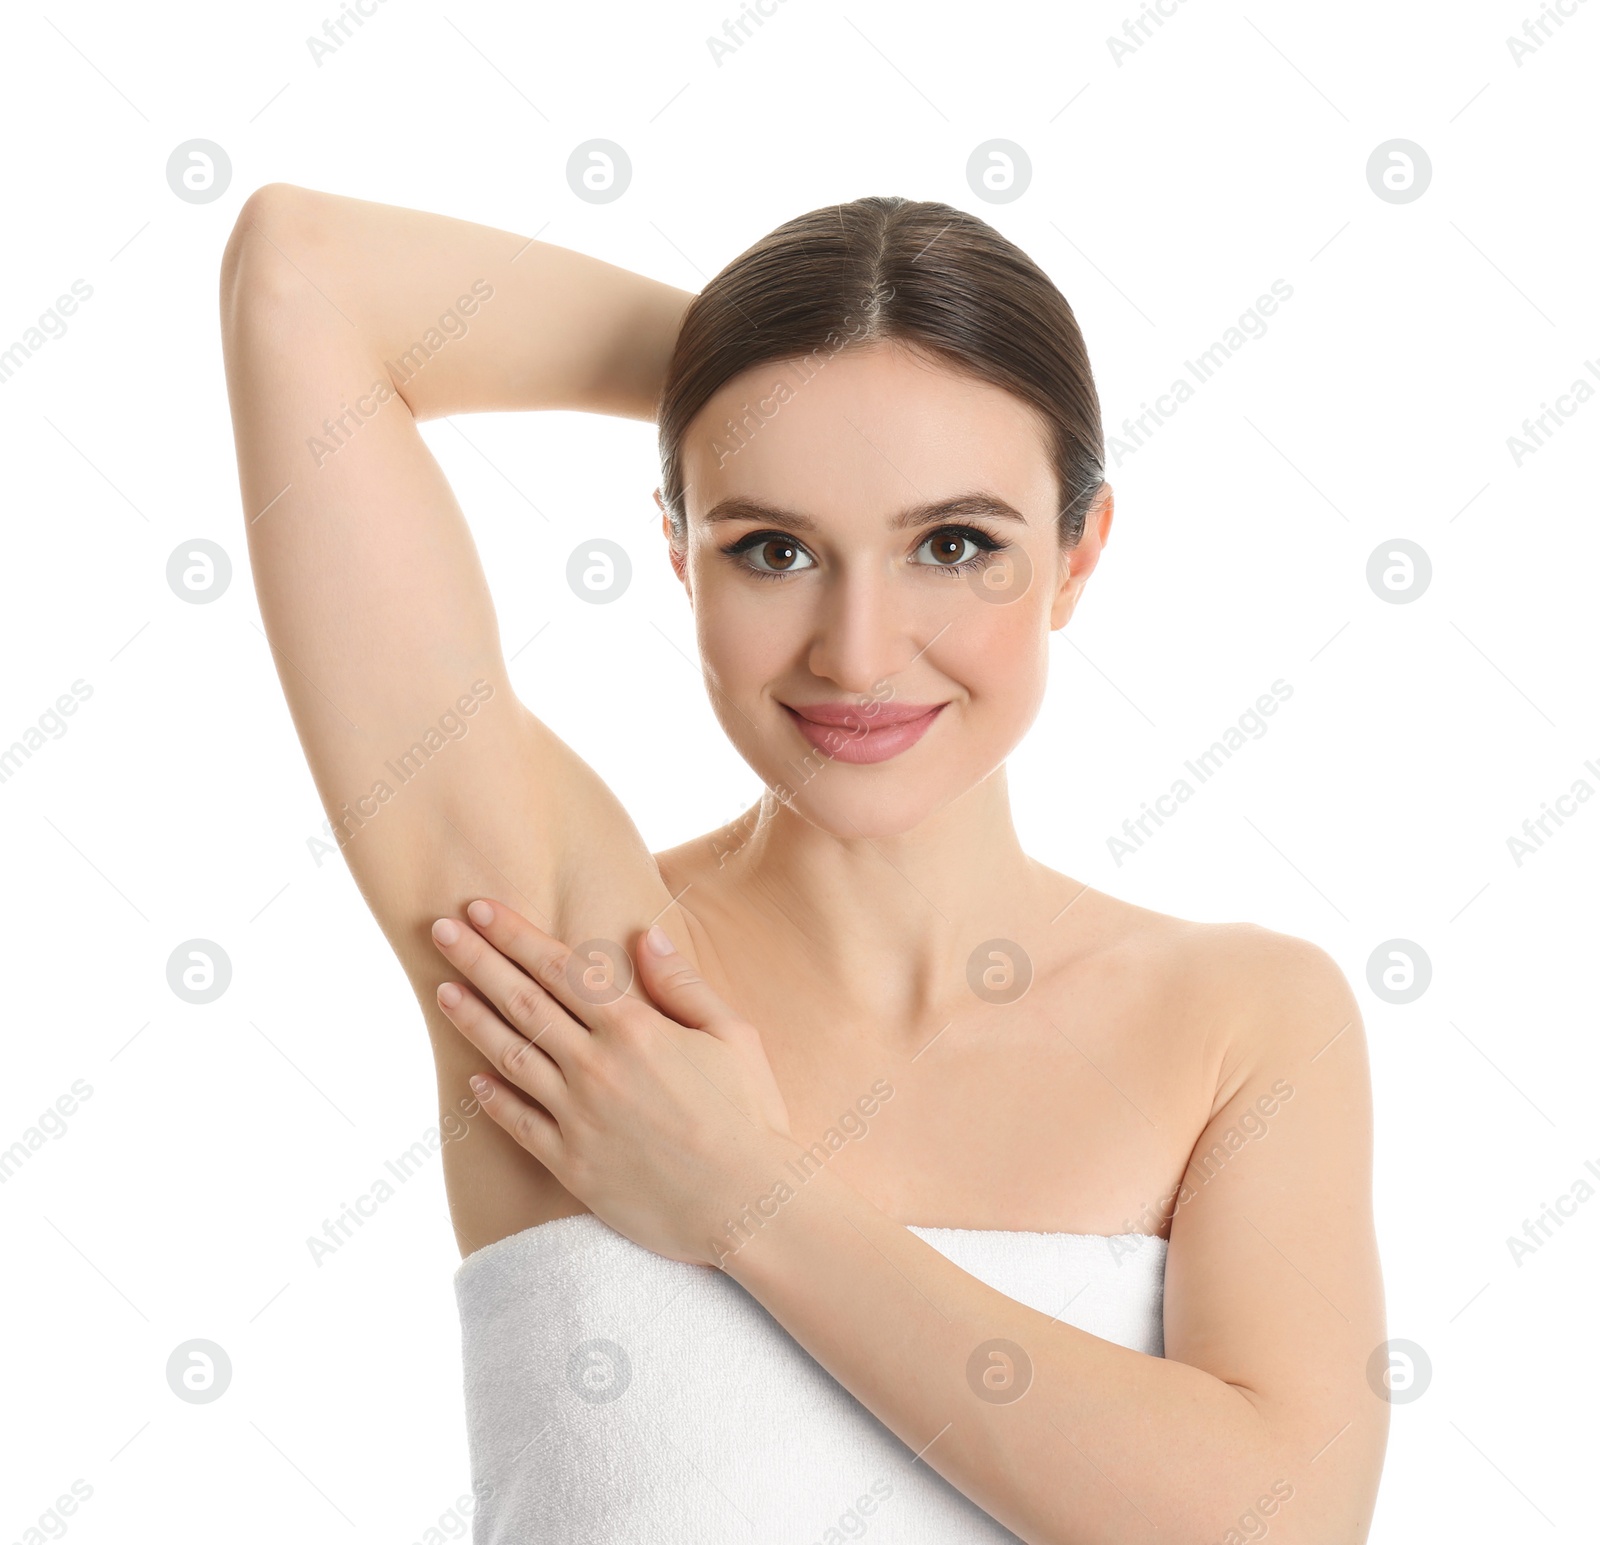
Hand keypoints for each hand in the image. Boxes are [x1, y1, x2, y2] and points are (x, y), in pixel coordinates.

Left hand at [430, 899, 795, 1267]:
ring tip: (442, 989)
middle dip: (478, 960)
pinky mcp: (572, 1165)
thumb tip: (644, 934)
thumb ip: (683, 984)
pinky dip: (493, 1100)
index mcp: (636, 1029)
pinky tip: (474, 1078)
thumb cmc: (750, 1116)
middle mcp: (597, 1067)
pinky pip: (519, 1125)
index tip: (482, 908)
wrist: (748, 1206)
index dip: (517, 935)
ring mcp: (579, 1118)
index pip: (562, 968)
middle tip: (441, 929)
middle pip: (523, 1002)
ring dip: (472, 1019)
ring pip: (511, 1056)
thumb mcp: (734, 1035)